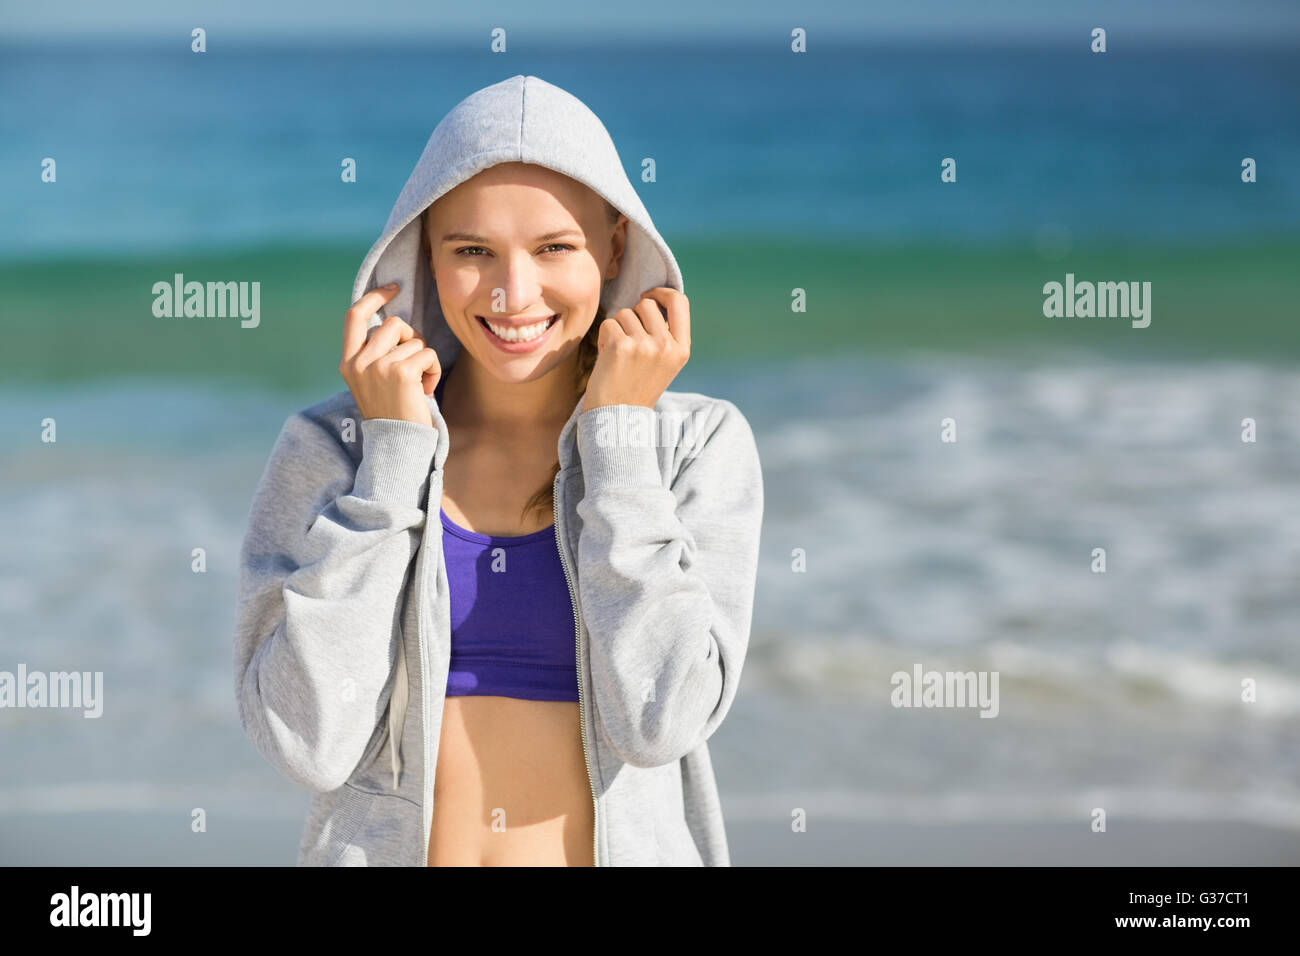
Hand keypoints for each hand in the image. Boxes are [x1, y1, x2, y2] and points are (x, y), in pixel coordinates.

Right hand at [339, 282, 440, 426]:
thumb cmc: (392, 412)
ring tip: (417, 386)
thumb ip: (376, 353)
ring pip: (414, 340)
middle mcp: (359, 362)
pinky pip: (427, 354)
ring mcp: (378, 366)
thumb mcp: (372, 381)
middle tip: (412, 366)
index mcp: (348, 362)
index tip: (393, 288)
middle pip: (394, 324)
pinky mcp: (401, 372)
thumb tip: (396, 323)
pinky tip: (425, 390)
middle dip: (410, 339)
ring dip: (423, 359)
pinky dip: (433, 370)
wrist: (397, 445)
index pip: (354, 316)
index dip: (374, 298)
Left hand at [582, 287, 689, 410]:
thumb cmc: (637, 387)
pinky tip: (608, 359)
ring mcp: (645, 345)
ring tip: (620, 355)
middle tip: (629, 343)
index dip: (661, 292)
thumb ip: (665, 334)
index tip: (648, 296)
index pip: (679, 301)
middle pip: (646, 305)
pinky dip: (604, 338)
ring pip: (625, 313)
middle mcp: (666, 345)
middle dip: (633, 317)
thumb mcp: (663, 362)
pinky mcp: (621, 346)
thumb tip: (652, 299)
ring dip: (617, 329)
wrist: (618, 418)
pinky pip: (608, 324)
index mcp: (682, 349)